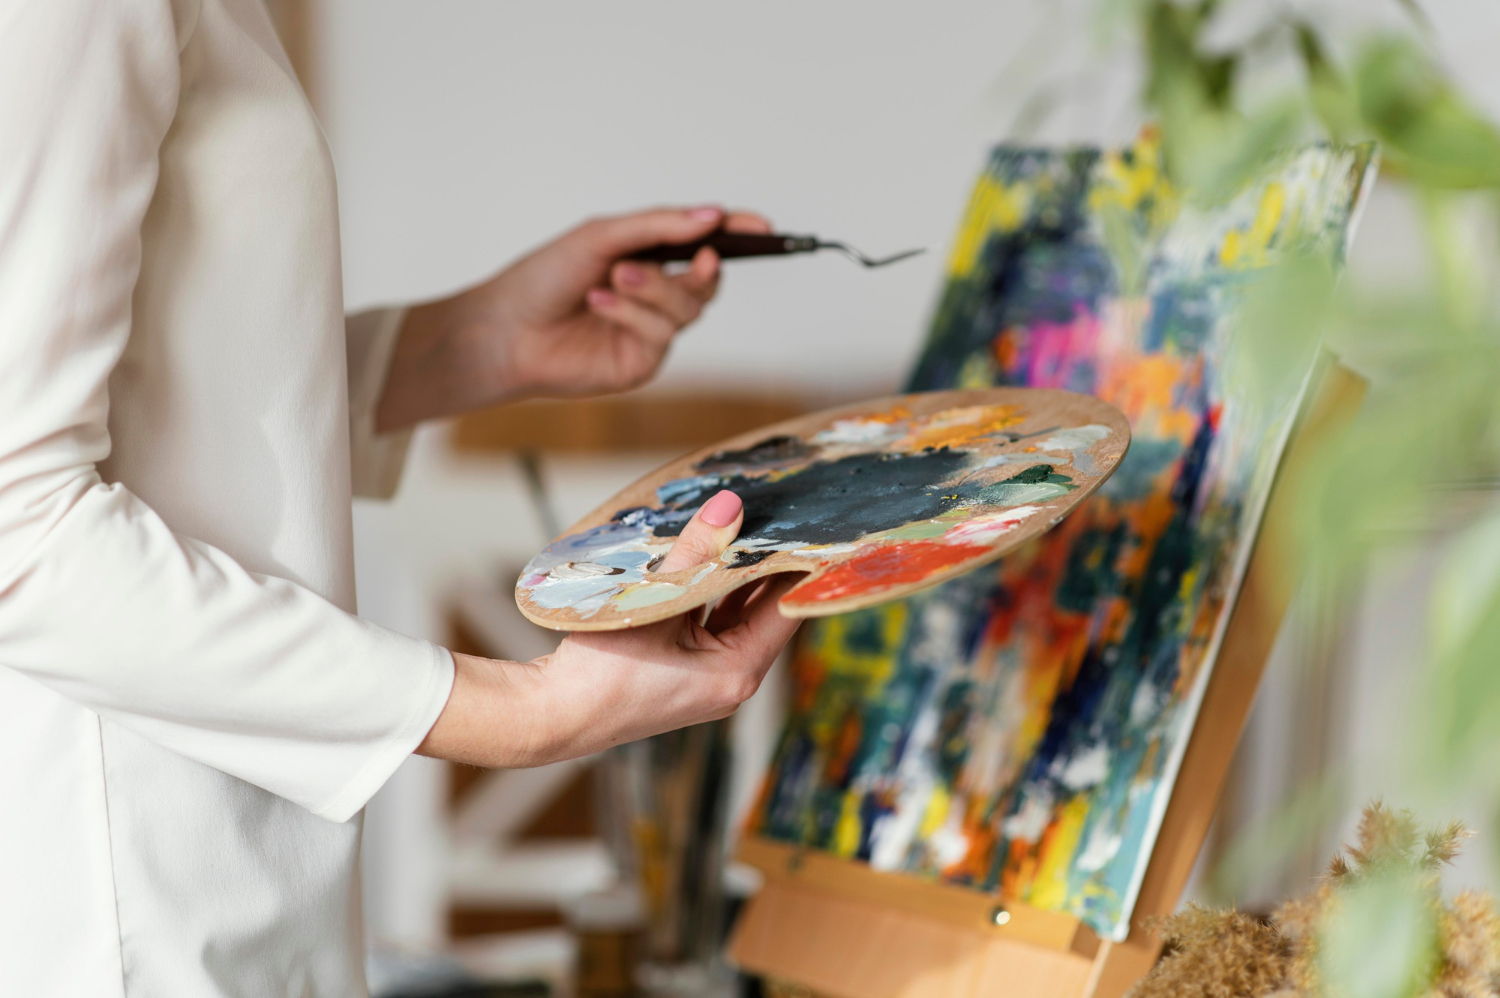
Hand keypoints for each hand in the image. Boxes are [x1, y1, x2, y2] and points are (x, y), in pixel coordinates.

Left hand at [377, 206, 772, 430]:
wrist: (505, 329)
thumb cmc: (543, 277)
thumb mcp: (602, 236)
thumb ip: (659, 225)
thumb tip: (712, 216)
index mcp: (647, 258)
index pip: (702, 244)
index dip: (735, 236)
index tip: (762, 227)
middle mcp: (654, 297)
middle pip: (706, 280)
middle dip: (702, 268)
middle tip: (697, 255)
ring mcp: (650, 332)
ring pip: (688, 308)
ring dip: (654, 290)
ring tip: (615, 279)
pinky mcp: (641, 363)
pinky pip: (661, 335)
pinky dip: (632, 315)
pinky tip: (599, 305)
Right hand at [416, 490, 802, 767]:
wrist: (549, 716)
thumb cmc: (599, 673)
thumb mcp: (653, 603)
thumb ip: (694, 553)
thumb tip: (731, 507)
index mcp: (737, 673)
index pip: (785, 608)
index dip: (796, 564)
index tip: (805, 525)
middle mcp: (731, 681)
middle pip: (764, 611)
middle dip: (765, 564)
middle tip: (774, 514)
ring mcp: (708, 680)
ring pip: (735, 616)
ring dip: (735, 576)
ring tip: (743, 527)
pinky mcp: (684, 674)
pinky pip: (710, 625)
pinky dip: (711, 594)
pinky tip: (706, 560)